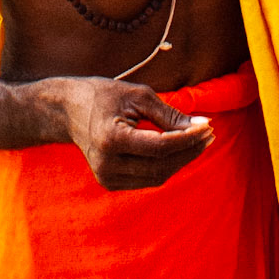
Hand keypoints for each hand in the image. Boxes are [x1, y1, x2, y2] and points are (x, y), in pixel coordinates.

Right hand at [59, 76, 214, 191]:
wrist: (69, 111)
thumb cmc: (105, 96)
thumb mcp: (138, 95)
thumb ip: (169, 114)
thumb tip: (200, 125)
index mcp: (111, 139)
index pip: (160, 147)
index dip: (188, 139)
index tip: (209, 126)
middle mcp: (107, 165)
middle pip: (161, 166)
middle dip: (189, 151)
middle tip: (209, 133)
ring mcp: (106, 178)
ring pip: (157, 176)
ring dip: (182, 160)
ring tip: (200, 140)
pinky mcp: (110, 183)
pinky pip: (147, 178)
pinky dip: (167, 165)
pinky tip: (179, 150)